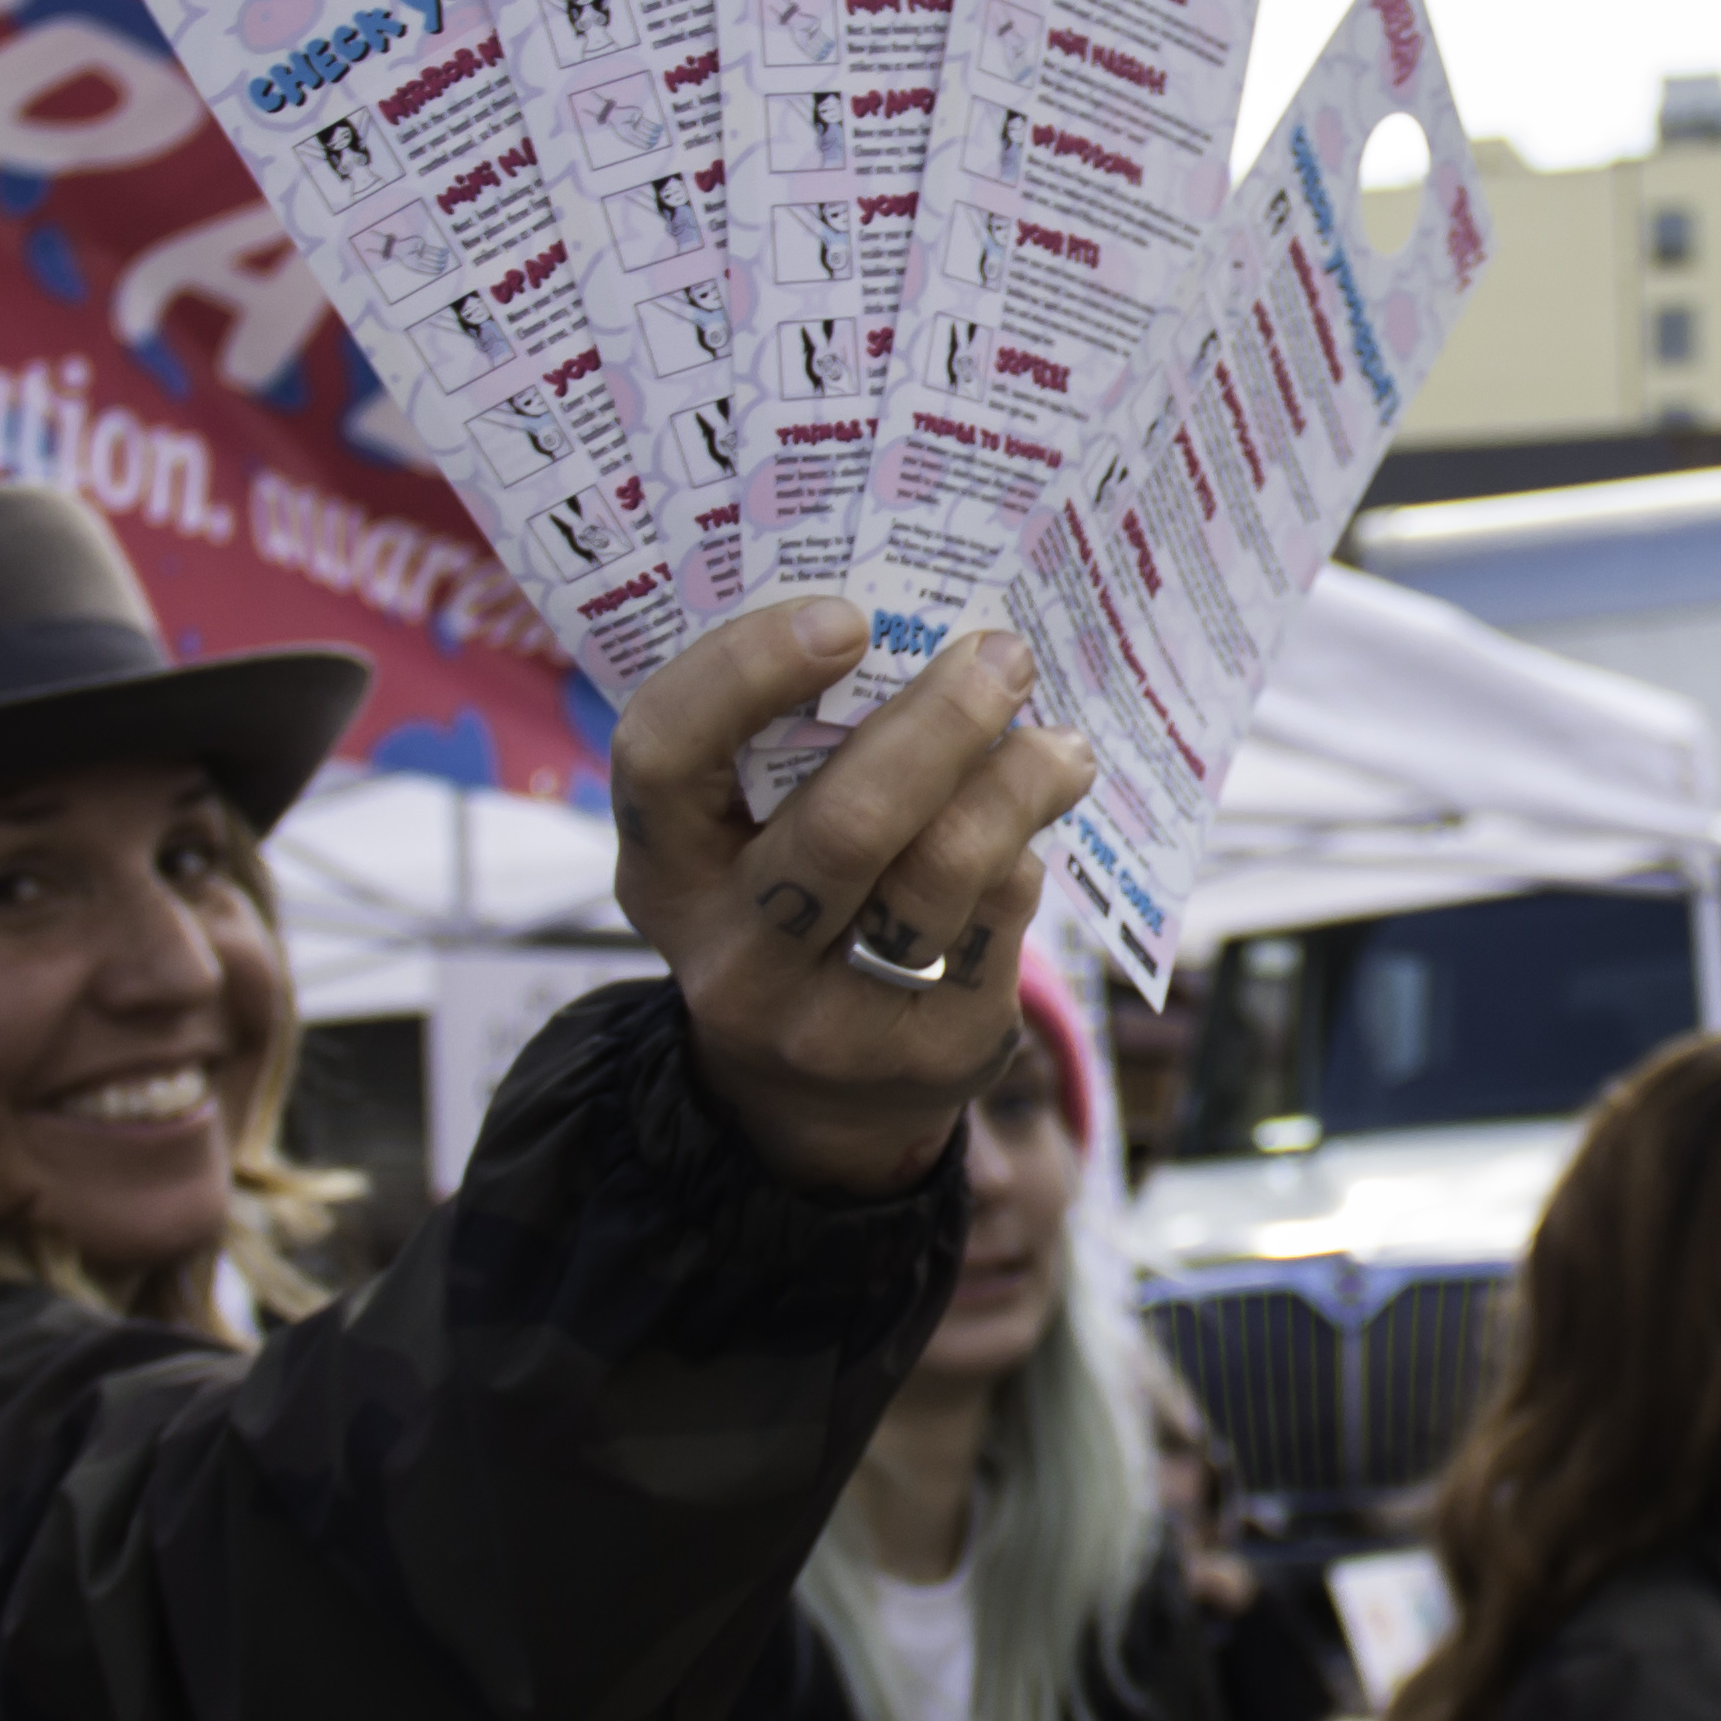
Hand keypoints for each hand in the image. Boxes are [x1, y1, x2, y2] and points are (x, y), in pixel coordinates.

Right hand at [611, 604, 1099, 1200]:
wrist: (817, 1101)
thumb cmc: (789, 907)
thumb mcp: (746, 844)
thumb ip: (794, 751)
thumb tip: (930, 637)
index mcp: (665, 874)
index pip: (664, 755)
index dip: (745, 672)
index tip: (846, 619)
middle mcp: (734, 959)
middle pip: (843, 824)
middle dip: (939, 722)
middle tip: (1001, 656)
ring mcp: (831, 1023)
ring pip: (944, 870)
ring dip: (1017, 781)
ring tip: (1056, 742)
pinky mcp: (932, 1053)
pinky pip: (998, 917)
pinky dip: (1025, 849)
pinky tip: (1038, 818)